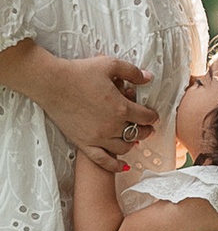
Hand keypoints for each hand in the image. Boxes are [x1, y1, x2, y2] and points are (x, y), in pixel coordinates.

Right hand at [2, 46, 152, 171]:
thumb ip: (133, 72)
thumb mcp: (111, 65)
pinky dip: (114, 165)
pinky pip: (102, 160)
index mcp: (121, 107)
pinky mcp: (82, 142)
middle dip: (146, 130)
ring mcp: (97, 137)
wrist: (51, 83)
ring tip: (134, 139)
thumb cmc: (79, 72)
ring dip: (132, 144)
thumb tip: (148, 78)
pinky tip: (122, 165)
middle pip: (138, 133)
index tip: (153, 116)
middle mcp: (111, 125)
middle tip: (147, 127)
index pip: (146, 117)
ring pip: (123, 148)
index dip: (153, 116)